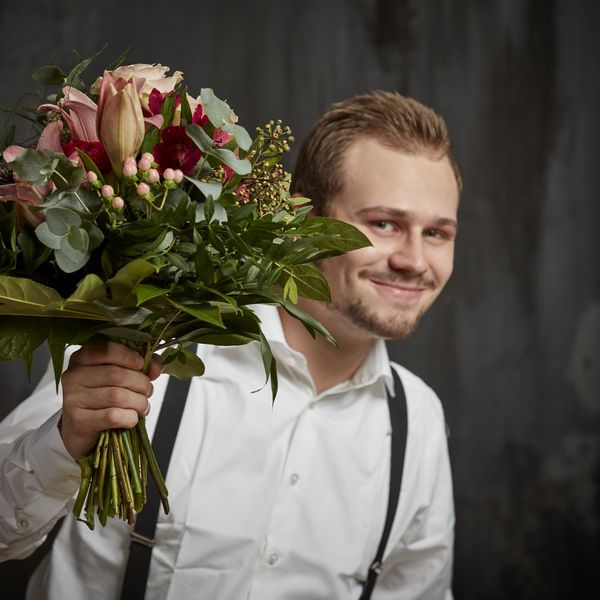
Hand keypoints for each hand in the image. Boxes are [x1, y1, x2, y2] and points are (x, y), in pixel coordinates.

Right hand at [59, 341, 161, 460]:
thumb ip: (139, 365)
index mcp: (81, 358)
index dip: (130, 357)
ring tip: (143, 406)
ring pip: (117, 396)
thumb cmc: (101, 398)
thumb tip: (156, 367)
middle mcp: (73, 376)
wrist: (79, 429)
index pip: (108, 350)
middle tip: (147, 391)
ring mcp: (73, 399)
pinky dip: (130, 417)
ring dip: (139, 402)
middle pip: (117, 375)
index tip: (142, 365)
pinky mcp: (79, 421)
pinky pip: (113, 416)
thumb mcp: (116, 375)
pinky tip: (131, 418)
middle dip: (141, 384)